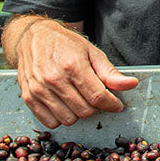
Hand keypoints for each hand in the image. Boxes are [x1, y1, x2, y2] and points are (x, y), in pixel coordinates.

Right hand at [14, 20, 138, 128]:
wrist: (33, 38)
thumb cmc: (65, 44)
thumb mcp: (92, 53)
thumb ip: (111, 73)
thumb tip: (131, 84)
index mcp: (73, 66)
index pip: (98, 96)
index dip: (112, 104)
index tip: (117, 105)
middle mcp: (54, 79)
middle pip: (85, 110)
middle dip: (96, 108)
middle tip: (96, 98)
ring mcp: (39, 90)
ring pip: (68, 119)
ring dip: (79, 114)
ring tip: (80, 100)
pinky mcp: (28, 98)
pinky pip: (50, 122)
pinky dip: (61, 119)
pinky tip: (65, 106)